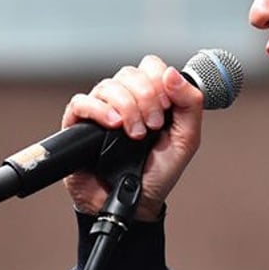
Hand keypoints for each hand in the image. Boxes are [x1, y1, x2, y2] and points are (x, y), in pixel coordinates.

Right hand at [61, 55, 204, 220]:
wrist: (136, 203)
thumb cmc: (160, 172)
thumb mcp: (187, 138)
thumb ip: (190, 104)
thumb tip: (172, 73)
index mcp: (152, 98)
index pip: (151, 66)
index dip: (159, 80)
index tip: (168, 106)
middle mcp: (126, 100)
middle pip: (129, 73)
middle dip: (146, 97)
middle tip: (154, 125)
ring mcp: (102, 111)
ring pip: (108, 85)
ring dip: (127, 107)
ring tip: (136, 134)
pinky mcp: (78, 125)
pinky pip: (81, 102)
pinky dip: (99, 110)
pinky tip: (114, 125)